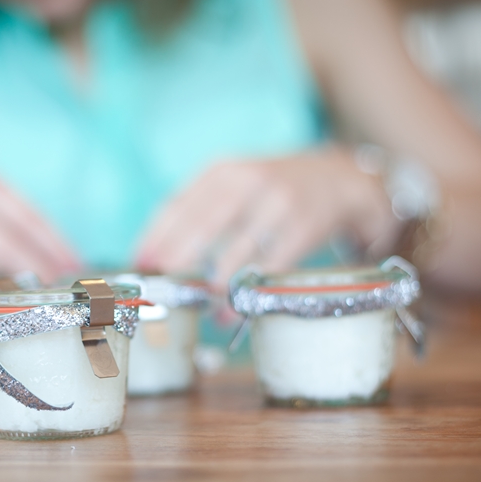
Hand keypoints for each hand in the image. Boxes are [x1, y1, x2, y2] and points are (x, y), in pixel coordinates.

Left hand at [136, 148, 400, 286]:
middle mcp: (249, 181)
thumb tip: (151, 255)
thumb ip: (197, 211)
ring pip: (236, 251)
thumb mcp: (235, 185)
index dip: (155, 237)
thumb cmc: (273, 189)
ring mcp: (278, 204)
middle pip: (202, 224)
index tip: (139, 264)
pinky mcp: (302, 228)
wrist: (341, 179)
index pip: (178, 204)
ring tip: (195, 304)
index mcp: (223, 171)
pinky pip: (267, 267)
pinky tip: (228, 310)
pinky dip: (244, 292)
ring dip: (212, 284)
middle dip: (176, 259)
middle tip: (160, 286)